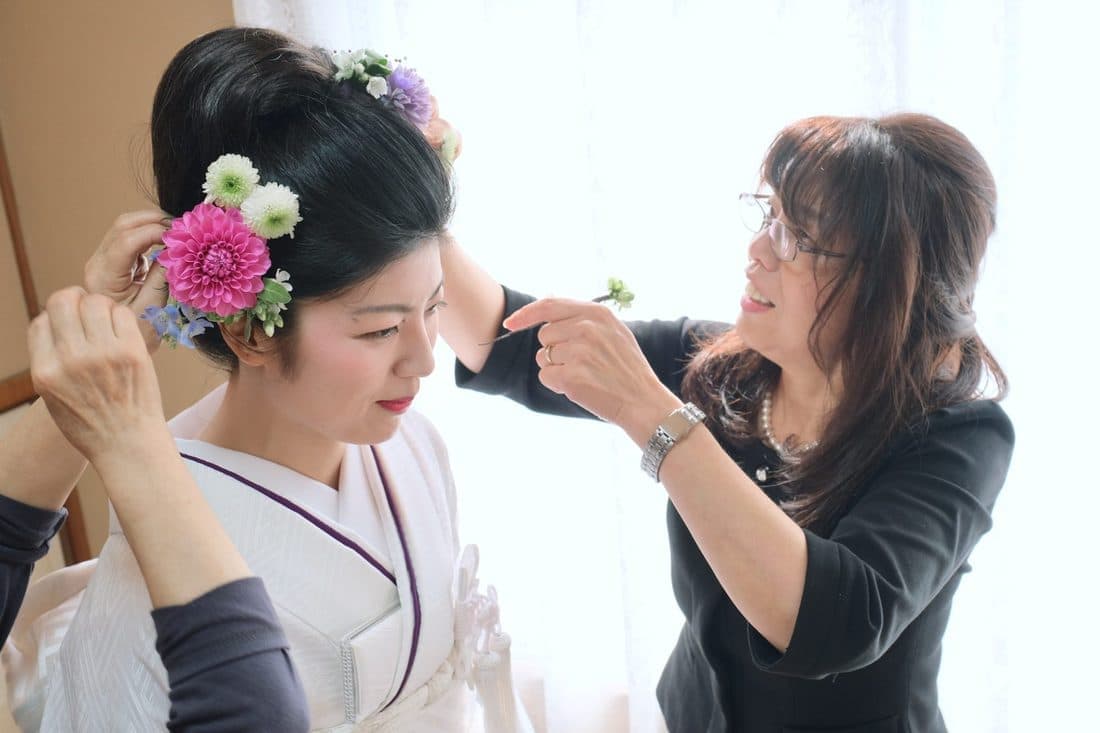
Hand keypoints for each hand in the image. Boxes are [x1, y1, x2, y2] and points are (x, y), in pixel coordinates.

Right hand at [28, 288, 167, 463]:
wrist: (127, 444)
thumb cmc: (91, 423)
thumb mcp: (53, 396)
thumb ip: (50, 360)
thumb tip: (56, 321)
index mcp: (46, 372)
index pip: (40, 321)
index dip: (54, 317)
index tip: (67, 324)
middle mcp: (71, 360)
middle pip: (63, 301)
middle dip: (74, 299)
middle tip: (86, 309)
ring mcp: (103, 354)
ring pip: (95, 301)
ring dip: (100, 304)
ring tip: (106, 320)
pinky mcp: (132, 351)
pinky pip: (123, 313)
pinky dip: (121, 316)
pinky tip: (122, 331)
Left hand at [83, 210, 170, 351]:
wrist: (119, 349)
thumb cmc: (137, 335)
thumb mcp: (154, 308)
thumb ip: (163, 277)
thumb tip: (178, 250)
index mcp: (104, 276)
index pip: (127, 240)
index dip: (156, 232)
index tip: (182, 236)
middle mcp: (99, 264)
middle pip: (124, 225)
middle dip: (155, 220)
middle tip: (184, 228)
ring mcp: (104, 261)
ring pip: (127, 227)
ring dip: (154, 225)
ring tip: (181, 234)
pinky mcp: (115, 263)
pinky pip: (132, 239)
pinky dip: (152, 236)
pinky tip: (171, 243)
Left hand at [504, 298, 681, 443]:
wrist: (643, 402)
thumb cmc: (627, 370)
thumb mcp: (614, 331)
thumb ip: (583, 317)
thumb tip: (547, 305)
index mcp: (597, 313)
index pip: (549, 305)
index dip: (526, 314)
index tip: (510, 323)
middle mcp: (587, 328)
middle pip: (544, 335)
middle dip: (554, 350)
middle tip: (581, 363)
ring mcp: (579, 352)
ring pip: (543, 357)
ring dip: (556, 368)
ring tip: (585, 376)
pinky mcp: (571, 376)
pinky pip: (545, 376)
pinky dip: (557, 385)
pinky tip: (580, 388)